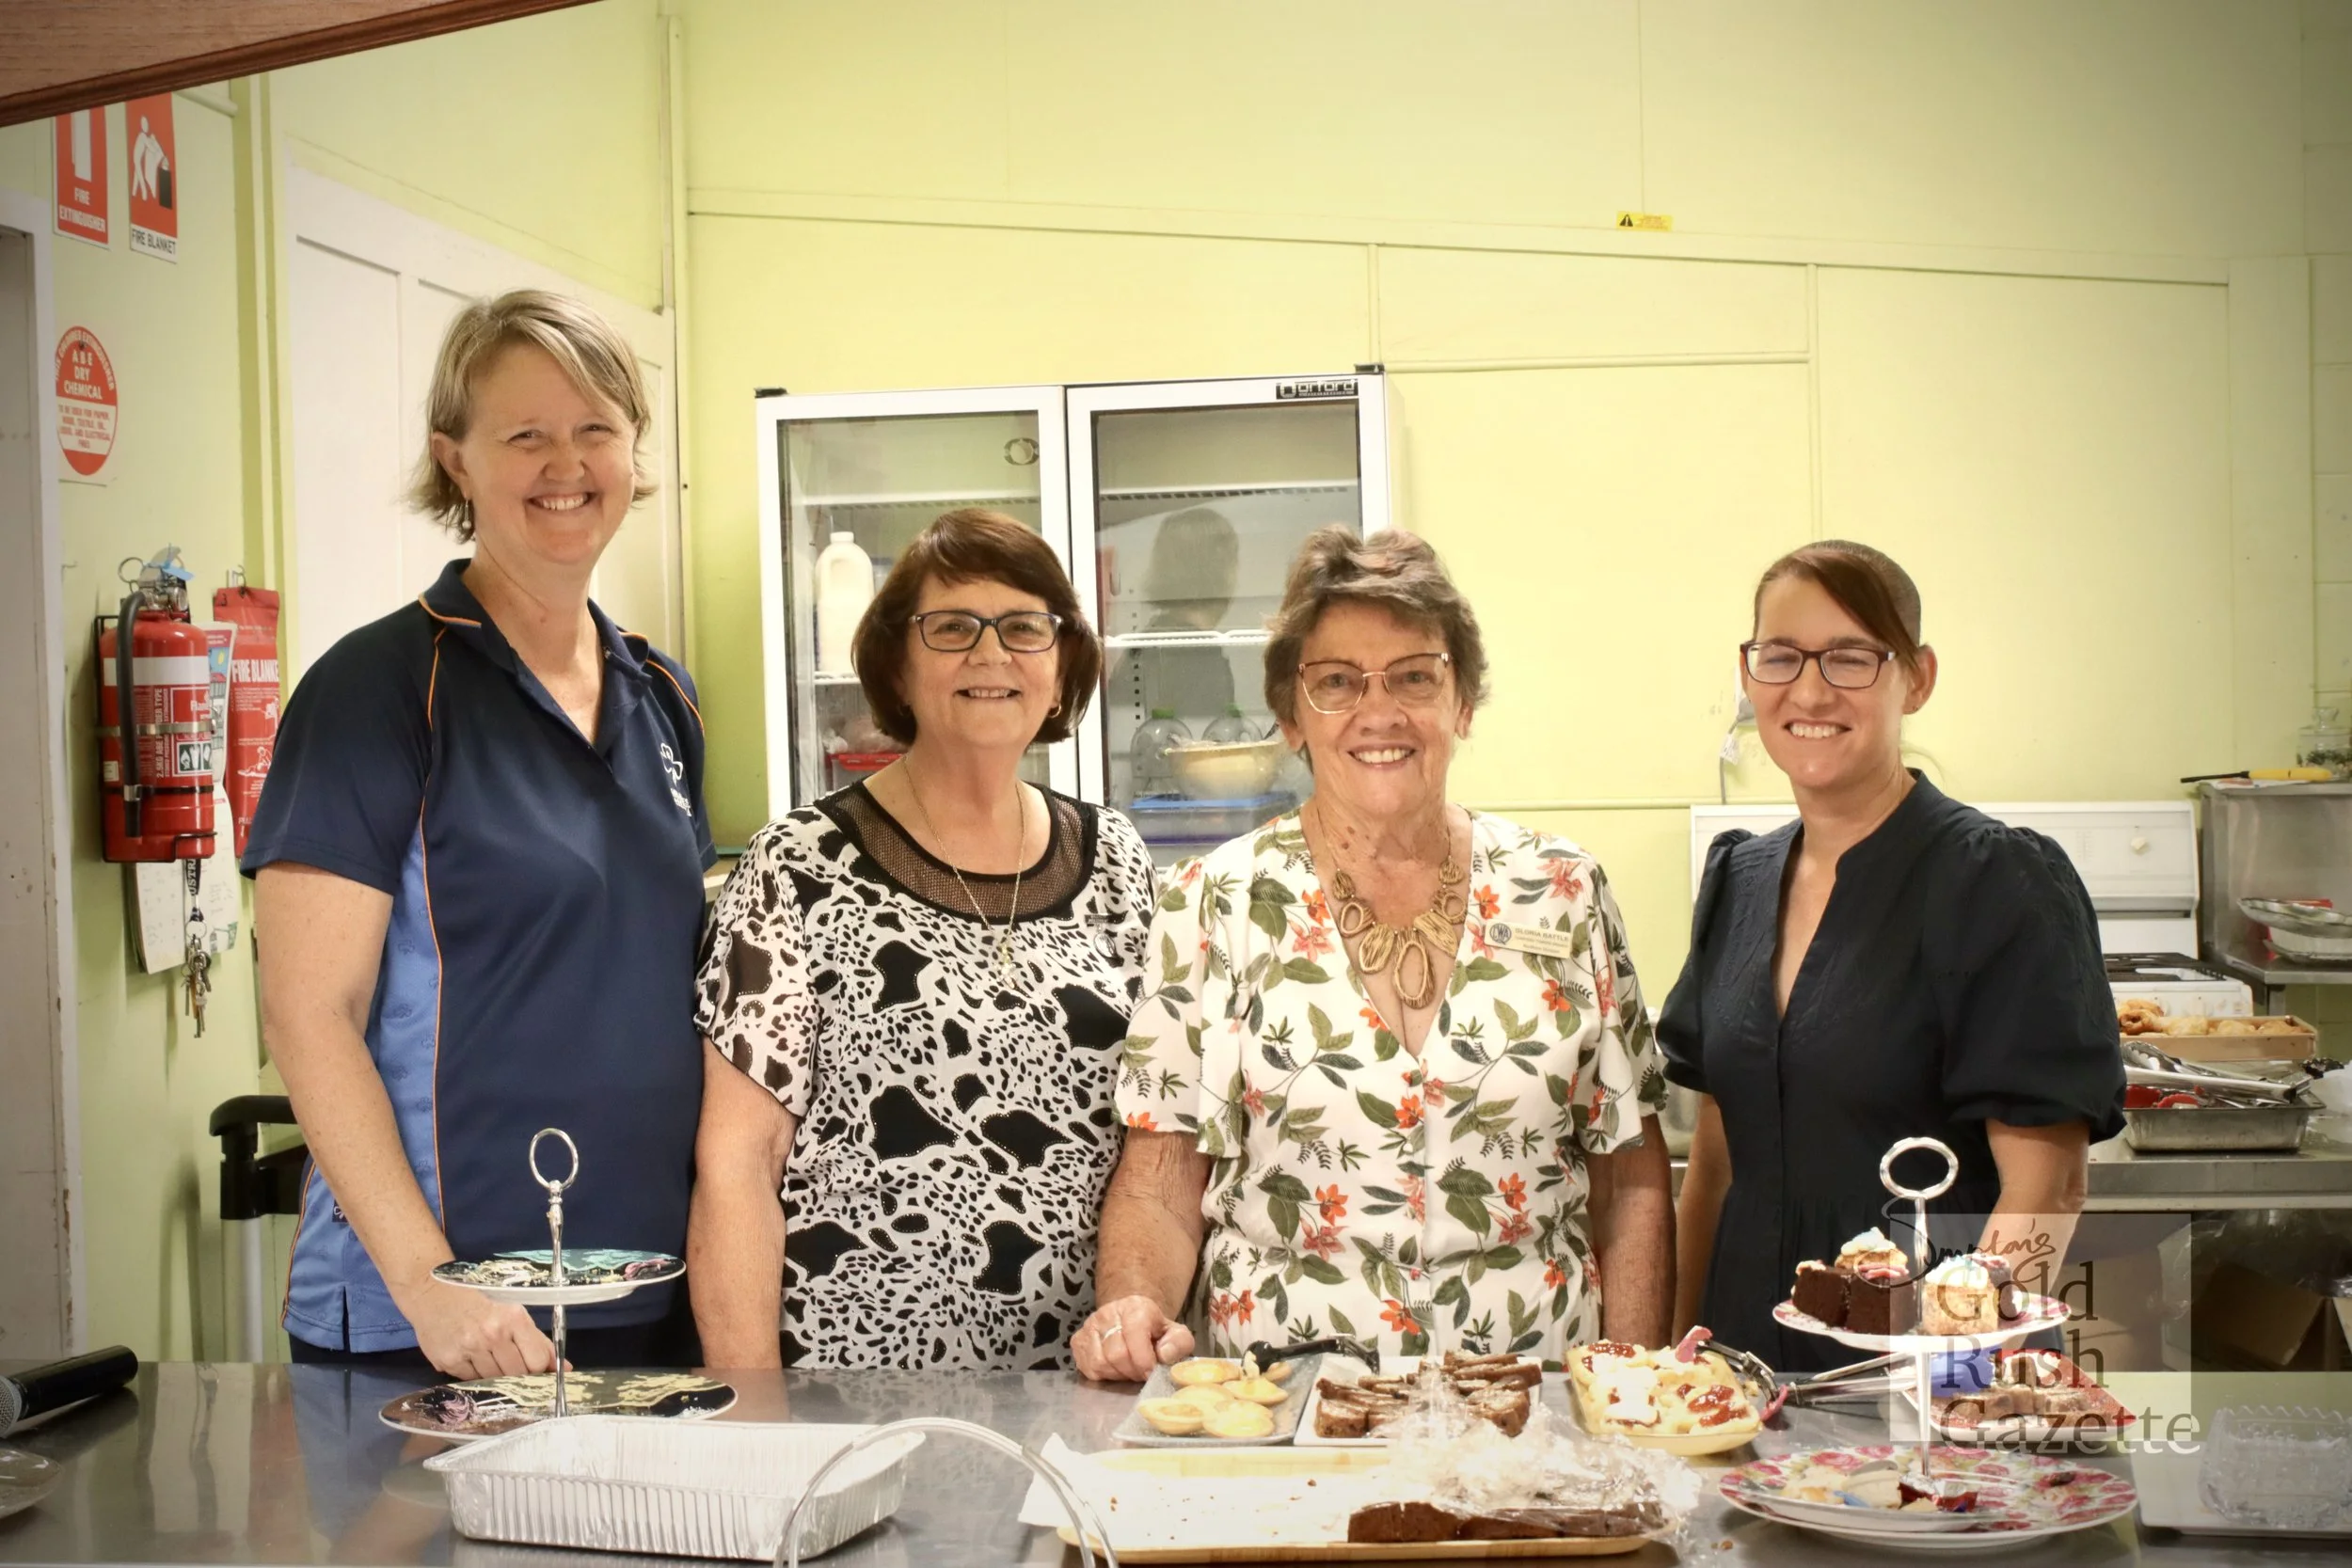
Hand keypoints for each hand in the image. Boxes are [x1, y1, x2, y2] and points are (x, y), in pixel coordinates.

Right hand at [394, 1276, 561, 1379]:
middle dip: (518, 1373)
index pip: (537, 1360)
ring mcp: (468, 1349)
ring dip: (495, 1374)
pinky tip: (470, 1358)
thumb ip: (538, 1341)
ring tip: (488, 1357)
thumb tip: (565, 1367)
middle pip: (516, 1373)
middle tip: (510, 1364)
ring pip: (494, 1380)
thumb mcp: (512, 1310)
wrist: (431, 1292)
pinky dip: (474, 1374)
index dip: (539, 1369)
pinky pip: (470, 1380)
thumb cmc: (478, 1299)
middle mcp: (491, 1334)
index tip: (536, 1370)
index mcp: (513, 1318)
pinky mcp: (448, 1361)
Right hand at [1074, 1293, 1192, 1382]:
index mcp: (1135, 1306)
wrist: (1130, 1321)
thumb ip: (1179, 1343)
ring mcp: (1089, 1326)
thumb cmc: (1155, 1332)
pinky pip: (1088, 1368)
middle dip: (1133, 1371)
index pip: (1134, 1333)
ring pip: (1101, 1363)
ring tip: (1129, 1370)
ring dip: (1118, 1375)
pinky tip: (1115, 1369)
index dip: (1144, 1359)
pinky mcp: (1078, 1341)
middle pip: (1117, 1354)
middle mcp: (1107, 1313)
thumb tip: (1164, 1355)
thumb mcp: (1176, 1334)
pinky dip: (1104, 1375)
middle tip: (1142, 1373)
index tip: (1151, 1372)